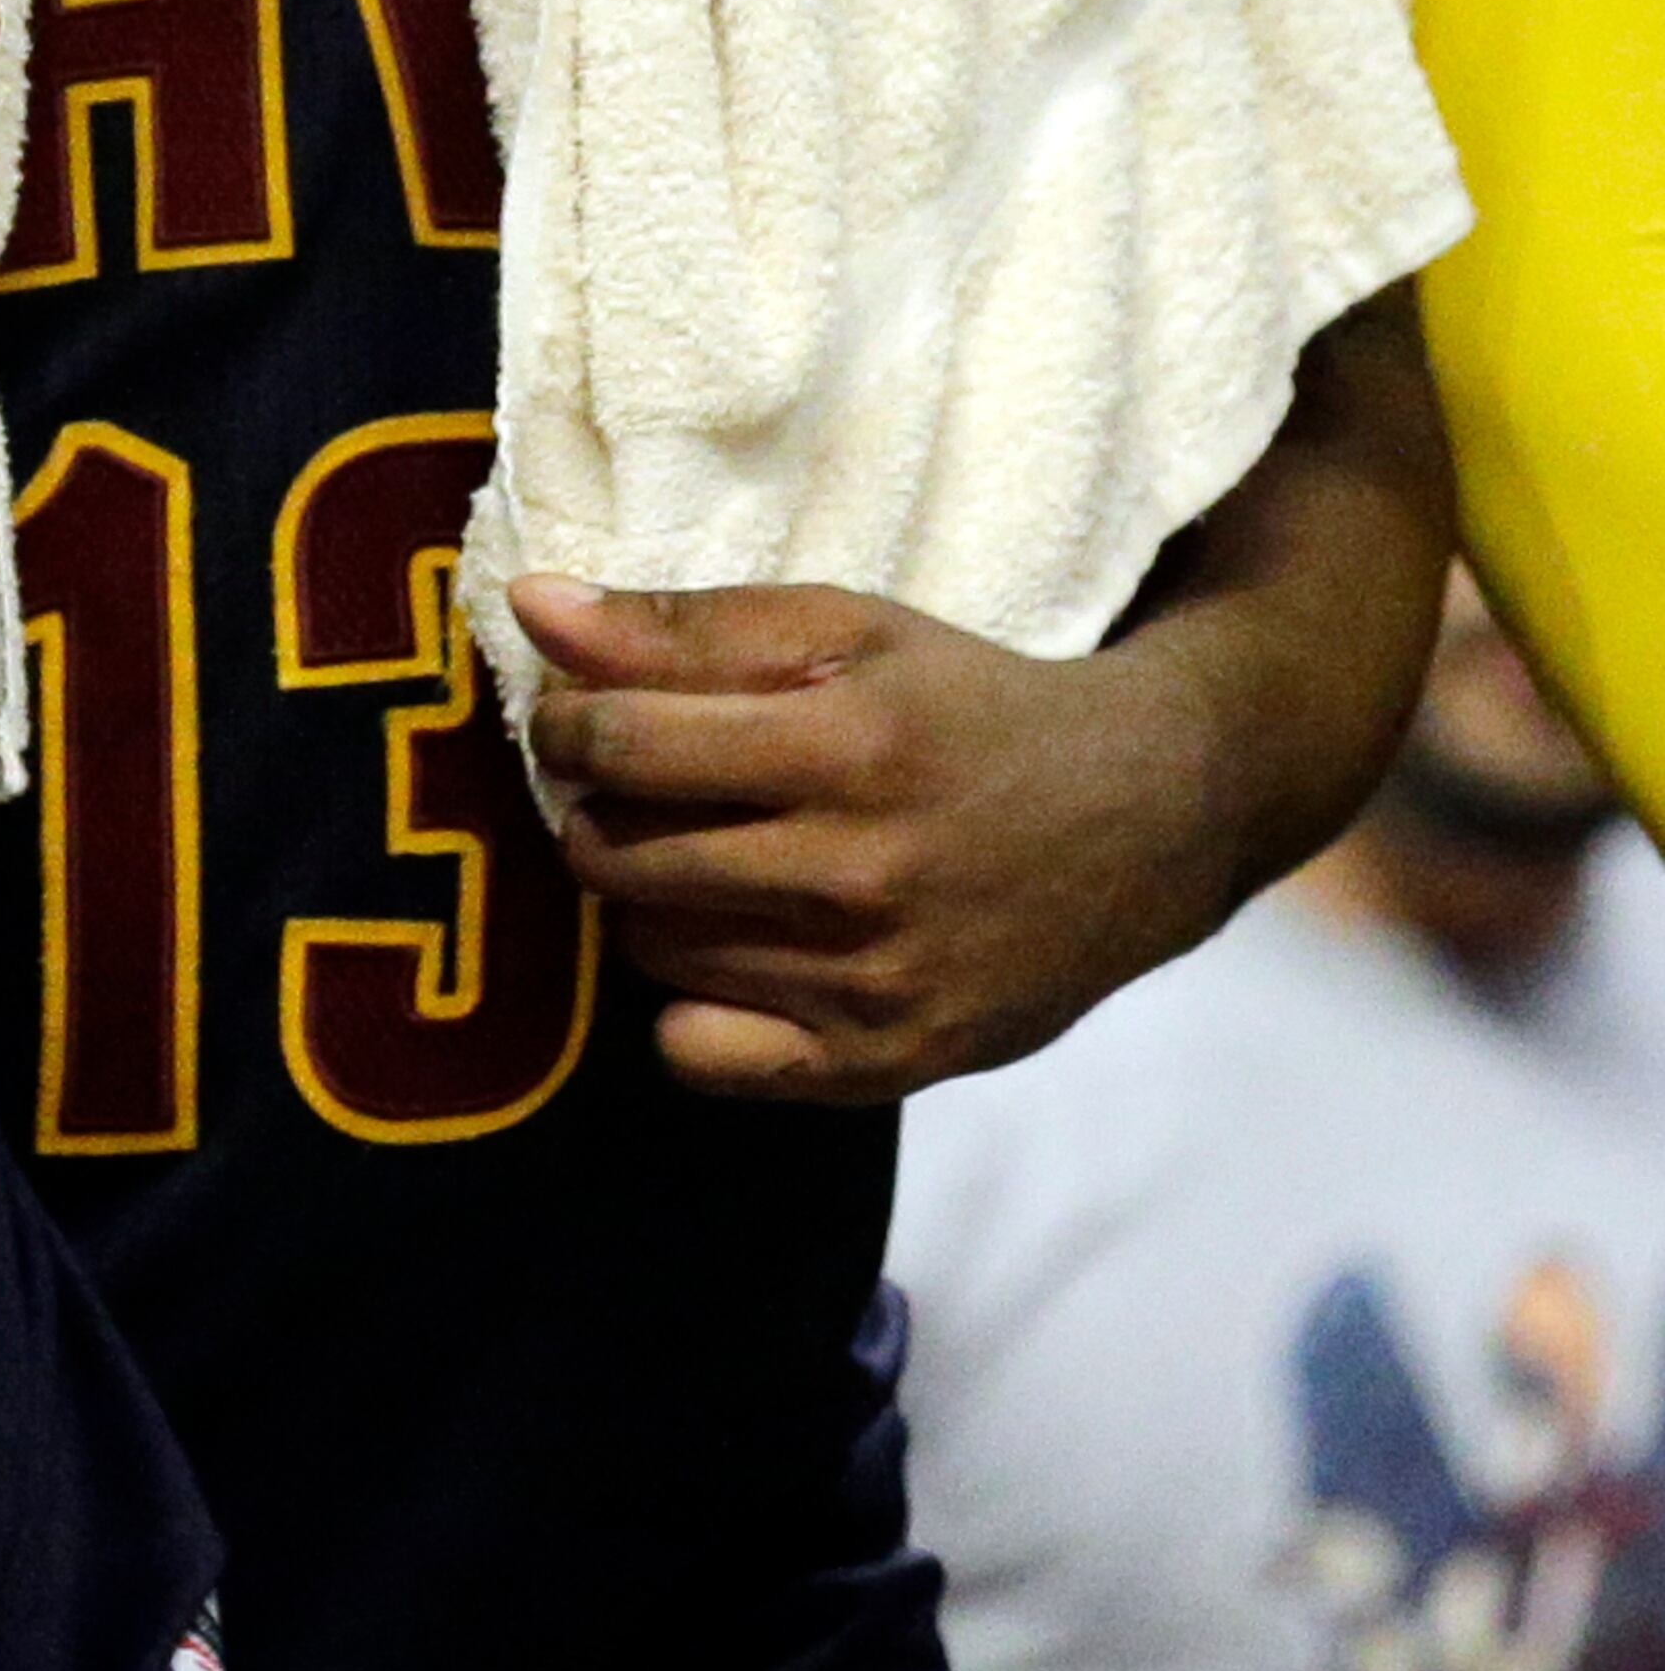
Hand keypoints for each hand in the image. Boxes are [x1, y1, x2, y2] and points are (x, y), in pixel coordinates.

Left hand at [517, 573, 1219, 1101]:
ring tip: (693, 857)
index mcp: (849, 745)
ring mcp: (874, 985)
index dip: (565, 725)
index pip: (622, 744)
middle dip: (593, 810)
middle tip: (632, 790)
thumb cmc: (965, 708)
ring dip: (640, 897)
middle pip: (621, 853)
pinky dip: (686, 1006)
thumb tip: (531, 605)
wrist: (1138, 822)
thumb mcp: (844, 629)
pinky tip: (729, 950)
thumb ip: (682, 624)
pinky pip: (701, 1056)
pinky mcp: (888, 1066)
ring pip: (651, 948)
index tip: (576, 719)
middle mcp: (861, 874)